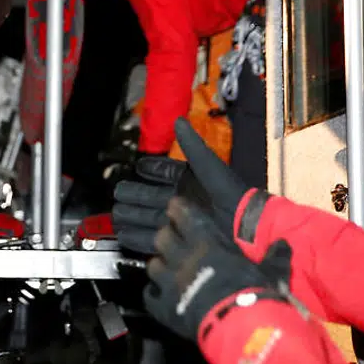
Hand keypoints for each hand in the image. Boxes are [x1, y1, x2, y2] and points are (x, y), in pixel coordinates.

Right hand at [112, 118, 253, 254]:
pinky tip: (125, 237)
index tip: (138, 166)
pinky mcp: (180, 243)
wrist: (247, 233)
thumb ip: (193, 146)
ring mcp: (181, 223)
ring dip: (132, 218)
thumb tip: (179, 121)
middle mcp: (185, 202)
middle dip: (134, 196)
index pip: (167, 173)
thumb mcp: (211, 169)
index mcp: (192, 182)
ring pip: (150, 219)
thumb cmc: (234, 198)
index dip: (153, 169)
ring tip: (116, 218)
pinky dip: (139, 238)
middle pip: (152, 198)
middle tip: (117, 194)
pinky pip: (155, 240)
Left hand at [144, 194, 293, 344]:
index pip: (182, 214)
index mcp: (207, 242)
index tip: (175, 208)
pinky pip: (148, 297)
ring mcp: (170, 283)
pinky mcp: (164, 308)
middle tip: (173, 240)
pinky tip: (159, 297)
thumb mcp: (271, 270)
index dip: (177, 210)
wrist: (241, 327)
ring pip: (153, 265)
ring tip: (167, 270)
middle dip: (167, 238)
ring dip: (160, 266)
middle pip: (162, 238)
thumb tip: (285, 245)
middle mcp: (183, 257)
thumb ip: (275, 256)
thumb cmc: (256, 292)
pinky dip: (153, 296)